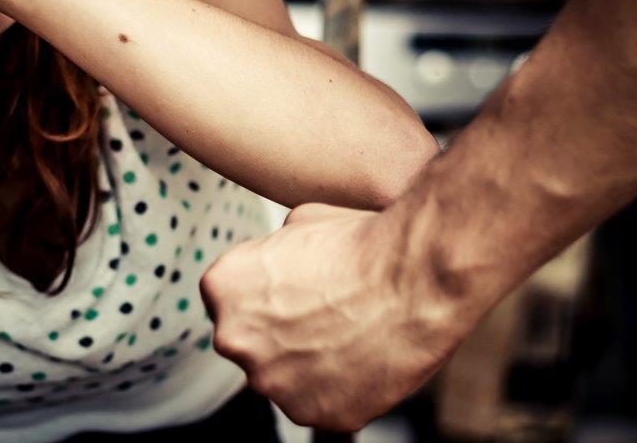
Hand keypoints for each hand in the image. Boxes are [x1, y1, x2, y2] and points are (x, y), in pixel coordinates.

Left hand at [200, 202, 476, 430]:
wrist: (415, 278)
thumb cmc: (363, 245)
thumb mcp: (300, 221)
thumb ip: (272, 251)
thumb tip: (277, 262)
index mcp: (222, 287)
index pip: (231, 300)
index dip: (267, 295)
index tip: (296, 292)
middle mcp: (234, 340)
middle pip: (252, 343)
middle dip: (281, 333)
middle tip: (326, 314)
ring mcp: (273, 383)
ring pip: (285, 378)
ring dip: (309, 363)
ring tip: (351, 334)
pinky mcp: (314, 414)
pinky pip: (321, 405)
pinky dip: (340, 389)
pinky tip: (364, 358)